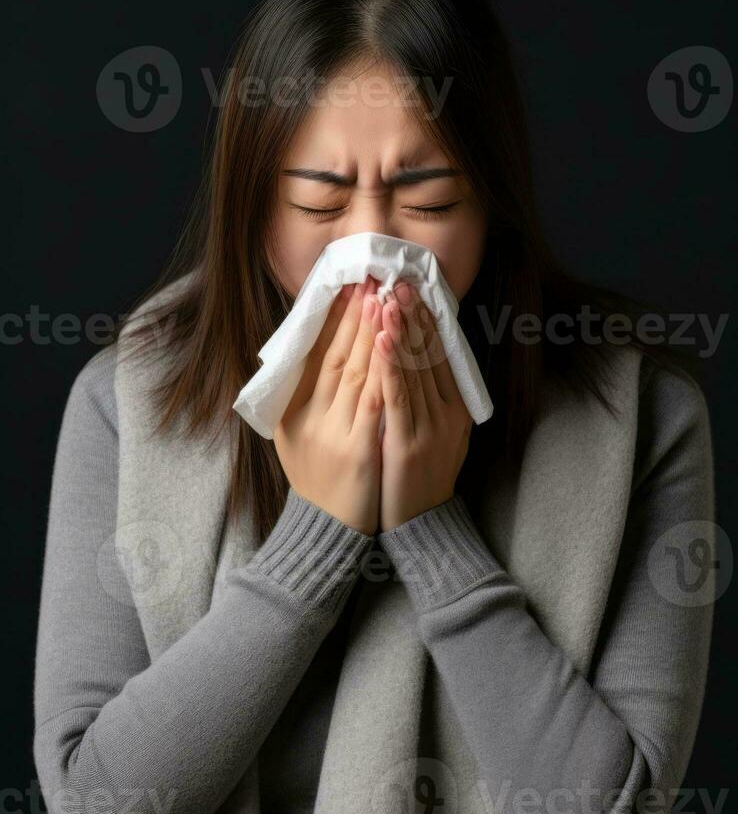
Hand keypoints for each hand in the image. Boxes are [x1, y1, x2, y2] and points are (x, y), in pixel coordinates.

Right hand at [274, 277, 384, 535]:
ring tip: (385, 301)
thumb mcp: (297, 436)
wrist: (325, 531)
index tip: (349, 289)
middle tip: (372, 282)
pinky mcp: (357, 452)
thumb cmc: (317, 478)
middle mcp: (309, 418)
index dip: (334, 320)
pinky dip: (384, 373)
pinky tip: (393, 347)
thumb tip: (312, 352)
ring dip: (372, 334)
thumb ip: (302, 397)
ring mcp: (333, 435)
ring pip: (356, 373)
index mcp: (294, 410)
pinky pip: (375, 404)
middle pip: (337, 356)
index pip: (316, 354)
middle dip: (357, 317)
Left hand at [374, 280, 472, 531]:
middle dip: (413, 315)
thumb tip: (423, 359)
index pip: (441, 355)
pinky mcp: (408, 443)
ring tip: (388, 297)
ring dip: (399, 330)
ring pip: (414, 369)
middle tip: (398, 279)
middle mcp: (447, 412)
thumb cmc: (422, 479)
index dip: (426, 320)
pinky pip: (398, 396)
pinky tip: (380, 338)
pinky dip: (389, 364)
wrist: (422, 527)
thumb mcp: (440, 435)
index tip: (413, 288)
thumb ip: (434, 400)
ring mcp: (430, 427)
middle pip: (429, 355)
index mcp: (455, 408)